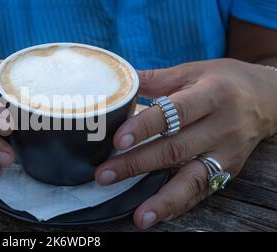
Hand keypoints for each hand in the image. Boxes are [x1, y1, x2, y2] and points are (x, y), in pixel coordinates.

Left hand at [95, 59, 276, 228]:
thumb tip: (120, 81)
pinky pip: (203, 191)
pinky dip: (180, 205)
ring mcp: (228, 152)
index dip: (146, 126)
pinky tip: (158, 214)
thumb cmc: (224, 81)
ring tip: (139, 216)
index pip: (175, 112)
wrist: (268, 98)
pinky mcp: (230, 170)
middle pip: (176, 149)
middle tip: (105, 175)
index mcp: (212, 95)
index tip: (118, 139)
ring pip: (194, 179)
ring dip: (163, 199)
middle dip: (137, 164)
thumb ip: (156, 79)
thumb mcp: (193, 71)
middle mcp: (223, 126)